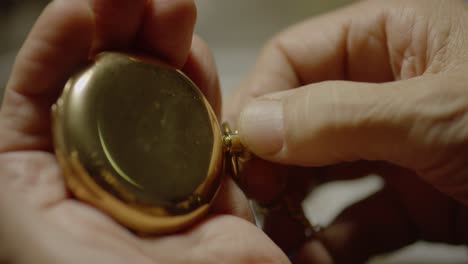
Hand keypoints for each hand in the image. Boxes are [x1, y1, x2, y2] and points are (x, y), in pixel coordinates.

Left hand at [0, 1, 288, 262]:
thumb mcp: (22, 232)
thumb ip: (8, 169)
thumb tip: (4, 103)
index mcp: (41, 190)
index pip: (39, 100)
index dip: (61, 45)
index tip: (87, 4)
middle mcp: (97, 184)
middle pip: (105, 91)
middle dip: (120, 34)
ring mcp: (157, 185)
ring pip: (158, 102)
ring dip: (165, 51)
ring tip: (173, 11)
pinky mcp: (209, 190)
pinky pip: (204, 129)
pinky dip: (204, 89)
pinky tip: (199, 58)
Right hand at [226, 0, 467, 262]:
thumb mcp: (439, 108)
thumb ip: (339, 115)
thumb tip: (255, 123)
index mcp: (389, 37)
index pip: (294, 59)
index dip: (259, 100)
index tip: (235, 148)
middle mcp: (385, 89)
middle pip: (299, 119)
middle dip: (269, 162)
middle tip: (248, 202)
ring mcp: (398, 146)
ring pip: (323, 175)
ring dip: (295, 209)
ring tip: (272, 239)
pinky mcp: (417, 197)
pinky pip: (357, 218)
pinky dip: (332, 242)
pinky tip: (312, 256)